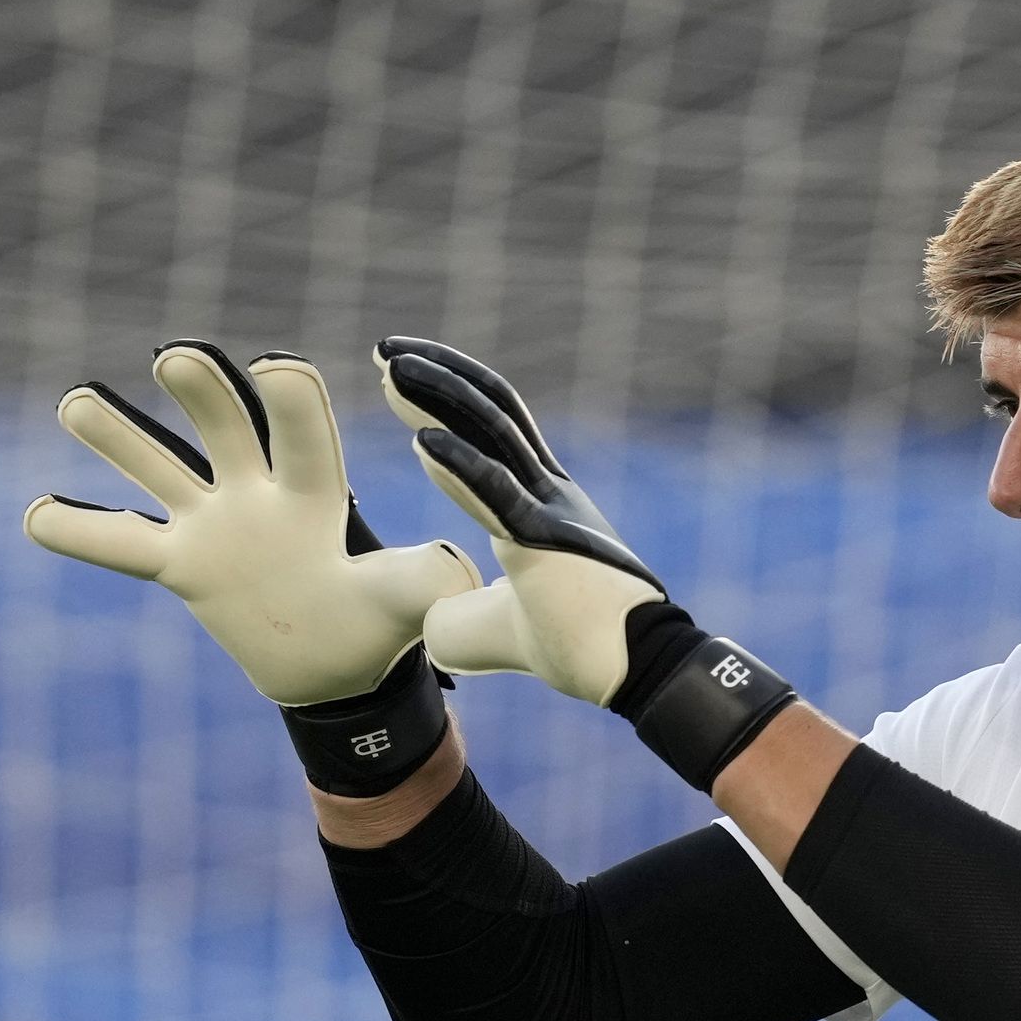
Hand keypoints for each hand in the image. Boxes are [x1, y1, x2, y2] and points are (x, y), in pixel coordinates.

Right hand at [25, 341, 479, 709]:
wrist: (336, 667)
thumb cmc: (377, 623)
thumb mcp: (406, 604)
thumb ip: (423, 582)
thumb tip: (456, 570)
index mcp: (316, 496)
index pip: (304, 439)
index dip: (293, 402)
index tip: (276, 366)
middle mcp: (258, 494)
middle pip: (225, 429)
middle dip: (203, 392)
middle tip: (177, 356)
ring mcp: (213, 525)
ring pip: (158, 469)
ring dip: (118, 437)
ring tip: (76, 401)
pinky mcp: (182, 565)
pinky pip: (123, 545)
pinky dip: (81, 532)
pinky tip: (36, 513)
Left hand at [375, 336, 667, 706]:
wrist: (634, 672)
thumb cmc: (580, 648)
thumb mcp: (499, 632)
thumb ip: (462, 618)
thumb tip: (427, 628)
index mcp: (539, 502)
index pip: (489, 431)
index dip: (443, 398)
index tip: (395, 374)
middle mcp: (547, 491)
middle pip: (487, 412)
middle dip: (436, 376)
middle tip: (386, 348)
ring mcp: (549, 510)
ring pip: (491, 435)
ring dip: (439, 397)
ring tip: (392, 366)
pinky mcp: (546, 543)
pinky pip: (498, 494)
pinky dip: (458, 464)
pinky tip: (420, 438)